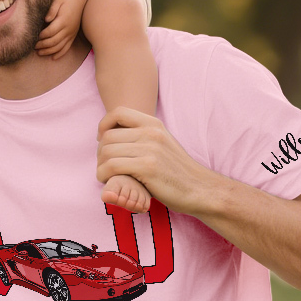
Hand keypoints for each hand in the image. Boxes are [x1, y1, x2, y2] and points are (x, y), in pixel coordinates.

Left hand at [36, 0, 83, 58]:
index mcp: (63, 20)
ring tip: (39, 52)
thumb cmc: (65, 0)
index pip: (50, 32)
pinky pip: (67, 48)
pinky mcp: (72, 37)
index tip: (34, 36)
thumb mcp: (57, 0)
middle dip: (42, 45)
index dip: (41, 36)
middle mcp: (68, 29)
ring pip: (59, 47)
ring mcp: (71, 34)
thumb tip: (46, 19)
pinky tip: (53, 58)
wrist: (78, 1)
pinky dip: (60, 54)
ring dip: (49, 51)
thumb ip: (52, 8)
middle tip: (33, 46)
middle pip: (54, 41)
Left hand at [97, 108, 214, 215]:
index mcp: (154, 124)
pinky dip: (103, 174)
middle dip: (99, 152)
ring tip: (105, 175)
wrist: (200, 189)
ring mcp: (150, 150)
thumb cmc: (177, 171)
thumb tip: (115, 133)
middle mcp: (151, 133)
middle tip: (104, 165)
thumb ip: (143, 136)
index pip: (118, 112)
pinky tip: (107, 180)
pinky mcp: (147, 168)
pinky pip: (112, 166)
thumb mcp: (163, 143)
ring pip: (107, 152)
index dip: (103, 125)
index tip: (102, 140)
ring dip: (100, 166)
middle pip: (108, 136)